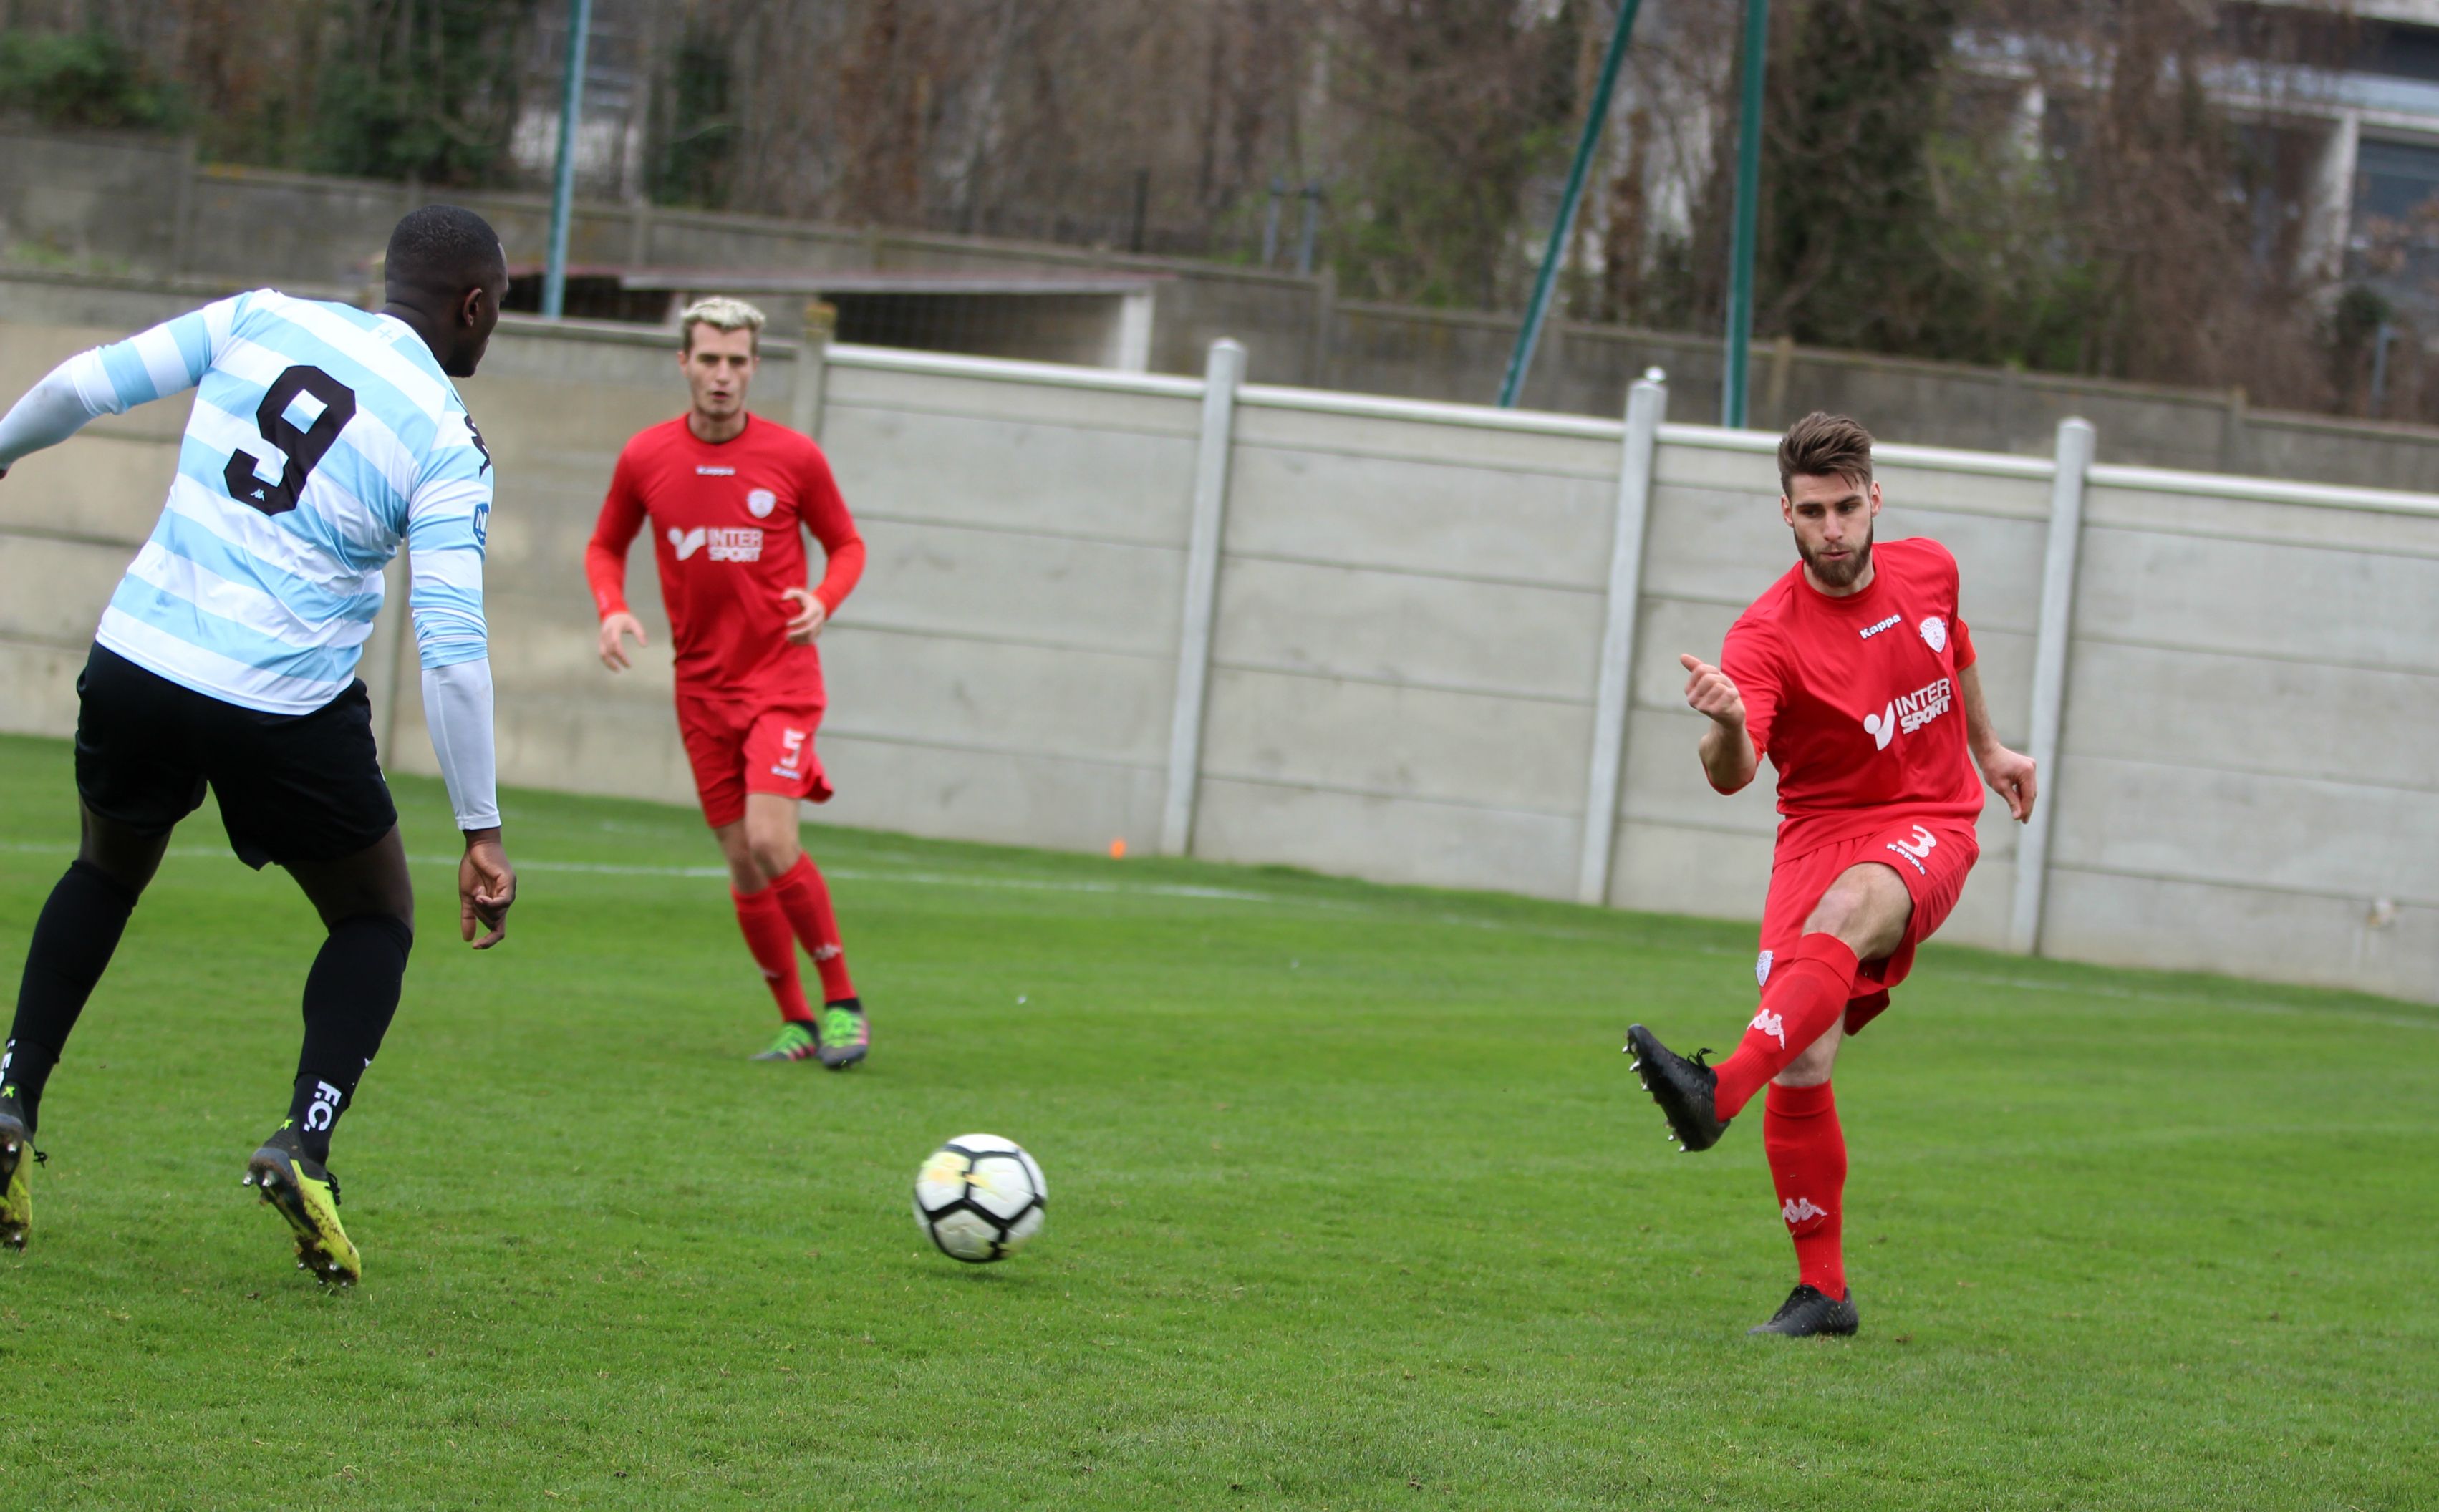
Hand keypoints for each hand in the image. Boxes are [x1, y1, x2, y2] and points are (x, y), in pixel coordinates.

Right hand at [458, 829, 515, 947]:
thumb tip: (467, 939)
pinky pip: (504, 901)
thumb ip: (468, 917)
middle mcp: (506, 900)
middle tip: (474, 899)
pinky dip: (491, 903)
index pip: (498, 930)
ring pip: (499, 913)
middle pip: (496, 923)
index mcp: (496, 905)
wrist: (476, 847)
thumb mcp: (467, 897)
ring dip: (484, 908)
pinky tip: (481, 897)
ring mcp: (509, 891)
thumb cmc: (473, 869)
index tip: (475, 947)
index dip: (489, 941)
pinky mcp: (509, 882)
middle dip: (481, 916)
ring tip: (477, 894)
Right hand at [597, 611, 646, 670]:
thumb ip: (640, 634)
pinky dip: (606, 660)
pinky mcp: (601, 641)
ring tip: (618, 670)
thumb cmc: (625, 619)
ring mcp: (601, 638)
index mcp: (613, 629)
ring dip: (609, 663)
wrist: (612, 613)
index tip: (629, 663)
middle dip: (618, 660)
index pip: (616, 644)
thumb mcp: (635, 623)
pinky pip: (602, 652)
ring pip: (602, 653)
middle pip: (609, 650)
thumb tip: (644, 646)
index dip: (621, 655)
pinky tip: (613, 665)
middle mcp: (605, 634)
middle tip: (628, 666)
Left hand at [782, 588, 826, 644]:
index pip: (806, 618)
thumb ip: (790, 593)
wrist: (821, 605)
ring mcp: (819, 627)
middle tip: (787, 635)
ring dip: (799, 640)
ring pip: (811, 637)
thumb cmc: (806, 599)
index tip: (787, 624)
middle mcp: (818, 619)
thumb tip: (782, 599)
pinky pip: (811, 641)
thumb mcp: (800, 593)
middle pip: (809, 630)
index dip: (796, 623)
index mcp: (814, 610)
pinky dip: (802, 643)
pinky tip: (793, 642)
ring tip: (789, 639)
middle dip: (797, 634)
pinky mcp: (818, 633)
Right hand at [1679, 653, 1744, 728]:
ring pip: (1719, 686)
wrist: (1731, 716)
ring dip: (1728, 688)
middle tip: (1723, 690)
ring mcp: (1702, 707)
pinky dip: (1734, 694)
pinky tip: (1731, 702)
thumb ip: (1696, 668)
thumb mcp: (1709, 678)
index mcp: (1688, 690)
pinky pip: (1728, 694)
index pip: (1701, 669)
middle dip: (1722, 680)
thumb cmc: (1720, 695)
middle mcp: (1692, 700)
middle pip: (1709, 678)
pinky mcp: (1715, 712)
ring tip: (1726, 697)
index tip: (1716, 681)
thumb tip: (1682, 656)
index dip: (1713, 671)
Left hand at [1977, 743, 2037, 822]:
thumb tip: (2018, 816)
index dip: (2026, 809)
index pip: (2029, 795)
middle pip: (2031, 792)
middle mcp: (2032, 768)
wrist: (1988, 751)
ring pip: (2030, 788)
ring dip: (2025, 800)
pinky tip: (2019, 802)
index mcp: (2027, 772)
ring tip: (2020, 814)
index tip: (2023, 820)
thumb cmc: (1992, 767)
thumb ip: (2012, 801)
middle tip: (2023, 820)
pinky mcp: (2028, 766)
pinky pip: (2027, 783)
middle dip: (2026, 806)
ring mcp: (2031, 766)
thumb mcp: (2001, 787)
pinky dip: (2023, 792)